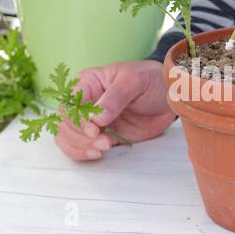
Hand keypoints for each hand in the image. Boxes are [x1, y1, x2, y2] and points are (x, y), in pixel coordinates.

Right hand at [55, 60, 175, 160]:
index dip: (77, 118)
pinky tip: (98, 153)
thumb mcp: (135, 80)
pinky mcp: (102, 135)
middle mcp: (86, 102)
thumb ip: (116, 97)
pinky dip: (83, 153)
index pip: (69, 102)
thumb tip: (97, 118)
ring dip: (81, 146)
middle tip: (103, 141)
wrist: (169, 96)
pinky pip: (81, 147)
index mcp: (88, 83)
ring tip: (104, 147)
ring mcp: (92, 120)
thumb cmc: (151, 80)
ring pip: (68, 137)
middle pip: (65, 122)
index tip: (94, 129)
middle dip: (80, 135)